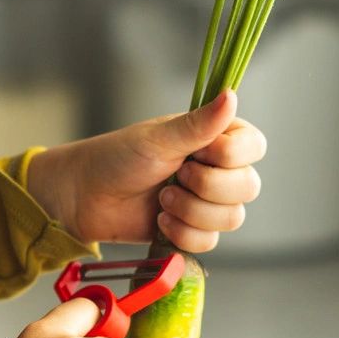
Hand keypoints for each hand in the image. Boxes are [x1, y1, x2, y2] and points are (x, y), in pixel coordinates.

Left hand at [26, 89, 265, 252]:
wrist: (84, 197)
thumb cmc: (116, 158)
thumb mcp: (158, 138)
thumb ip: (199, 124)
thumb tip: (232, 95)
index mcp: (216, 138)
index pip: (255, 148)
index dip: (230, 157)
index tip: (196, 154)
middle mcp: (216, 170)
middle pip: (248, 187)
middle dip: (208, 187)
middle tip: (175, 177)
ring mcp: (204, 202)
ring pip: (231, 219)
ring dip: (192, 212)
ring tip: (161, 199)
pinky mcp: (190, 230)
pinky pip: (209, 242)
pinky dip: (183, 233)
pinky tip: (159, 221)